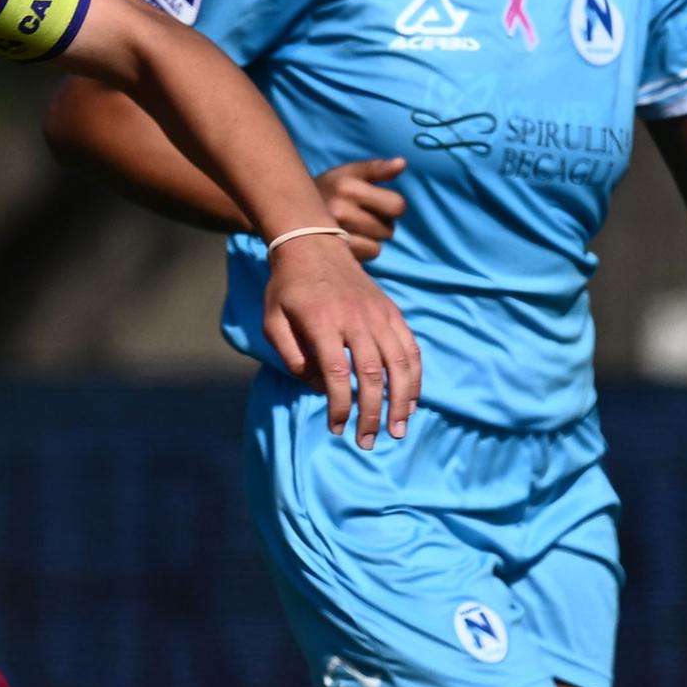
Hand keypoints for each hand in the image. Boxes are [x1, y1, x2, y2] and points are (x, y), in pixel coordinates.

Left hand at [259, 235, 419, 447]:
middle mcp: (356, 319)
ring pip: (399, 364)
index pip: (338, 373)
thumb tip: (319, 387)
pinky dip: (414, 378)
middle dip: (372, 413)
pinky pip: (410, 349)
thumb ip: (290, 357)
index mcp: (323, 323)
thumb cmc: (288, 288)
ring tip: (397, 431)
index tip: (337, 428)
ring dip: (400, 402)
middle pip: (372, 374)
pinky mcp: (392, 313)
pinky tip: (410, 403)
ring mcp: (378, 315)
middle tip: (368, 442)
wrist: (314, 245)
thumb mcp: (272, 321)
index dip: (340, 406)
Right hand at [313, 156, 407, 259]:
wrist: (289, 211)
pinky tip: (346, 243)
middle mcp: (340, 210)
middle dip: (380, 225)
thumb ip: (377, 168)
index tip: (379, 204)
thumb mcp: (349, 173)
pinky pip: (364, 258)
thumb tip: (402, 163)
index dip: (393, 207)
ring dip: (370, 241)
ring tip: (352, 230)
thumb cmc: (328, 189)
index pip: (397, 206)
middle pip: (389, 229)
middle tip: (360, 218)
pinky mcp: (331, 254)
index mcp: (348, 187)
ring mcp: (333, 235)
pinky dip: (360, 253)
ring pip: (377, 247)